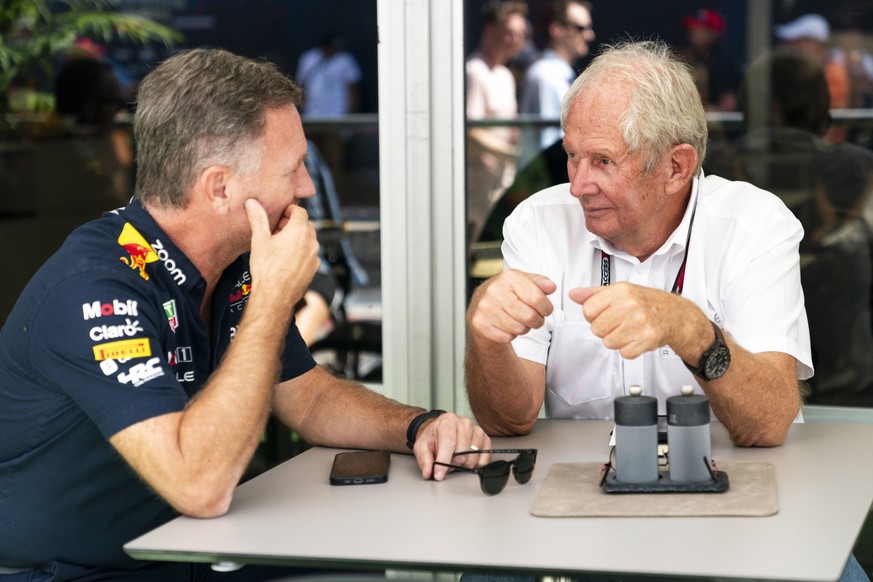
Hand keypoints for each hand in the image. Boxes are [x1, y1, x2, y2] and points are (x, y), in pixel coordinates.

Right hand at [245, 199, 319, 310]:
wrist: (275, 296)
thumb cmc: (267, 269)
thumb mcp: (259, 240)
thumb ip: (258, 219)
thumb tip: (252, 203)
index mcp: (299, 231)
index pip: (300, 211)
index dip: (289, 210)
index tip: (280, 215)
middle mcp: (311, 242)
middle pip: (305, 224)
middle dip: (292, 224)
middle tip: (277, 230)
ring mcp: (315, 256)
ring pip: (308, 240)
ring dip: (297, 238)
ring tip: (281, 245)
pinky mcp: (314, 268)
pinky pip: (310, 254)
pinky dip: (301, 251)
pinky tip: (287, 259)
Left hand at [412, 413, 490, 480]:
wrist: (441, 430)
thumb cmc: (433, 437)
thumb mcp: (422, 446)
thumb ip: (424, 459)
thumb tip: (428, 472)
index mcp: (448, 421)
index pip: (449, 443)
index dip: (443, 461)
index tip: (438, 475)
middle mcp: (465, 423)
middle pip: (462, 454)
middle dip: (451, 465)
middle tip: (444, 463)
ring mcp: (477, 431)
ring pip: (472, 458)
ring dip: (462, 465)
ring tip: (454, 459)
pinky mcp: (486, 440)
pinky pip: (484, 460)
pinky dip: (475, 465)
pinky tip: (466, 460)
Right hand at [467, 269, 556, 343]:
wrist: (480, 304)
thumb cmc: (507, 292)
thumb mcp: (524, 281)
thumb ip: (540, 282)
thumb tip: (551, 287)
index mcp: (508, 278)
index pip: (536, 297)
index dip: (546, 307)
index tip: (546, 309)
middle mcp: (494, 291)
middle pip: (529, 316)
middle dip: (538, 320)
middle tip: (535, 318)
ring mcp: (486, 308)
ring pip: (519, 329)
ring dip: (524, 328)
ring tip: (519, 320)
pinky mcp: (480, 324)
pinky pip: (507, 337)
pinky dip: (511, 335)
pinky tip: (507, 326)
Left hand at [569, 282, 694, 359]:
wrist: (676, 315)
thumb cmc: (647, 303)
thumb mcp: (621, 291)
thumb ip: (594, 294)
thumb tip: (574, 294)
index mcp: (621, 290)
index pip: (588, 310)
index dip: (594, 316)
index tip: (605, 314)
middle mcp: (630, 305)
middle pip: (596, 329)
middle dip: (605, 330)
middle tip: (619, 323)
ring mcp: (640, 322)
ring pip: (609, 343)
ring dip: (617, 340)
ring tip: (629, 330)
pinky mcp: (648, 339)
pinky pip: (624, 353)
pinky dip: (630, 349)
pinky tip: (637, 338)